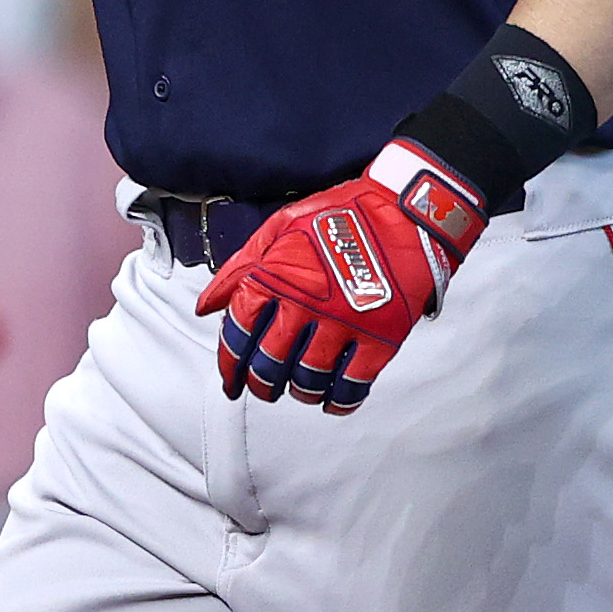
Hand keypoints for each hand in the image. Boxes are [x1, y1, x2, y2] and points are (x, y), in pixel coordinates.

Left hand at [196, 141, 490, 413]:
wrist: (405, 210)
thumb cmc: (342, 214)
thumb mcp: (280, 227)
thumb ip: (239, 267)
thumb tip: (207, 306)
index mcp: (277, 275)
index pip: (239, 330)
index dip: (229, 361)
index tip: (229, 377)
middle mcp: (306, 303)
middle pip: (270, 362)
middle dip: (261, 383)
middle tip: (262, 389)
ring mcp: (345, 323)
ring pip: (309, 377)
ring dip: (298, 391)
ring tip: (296, 390)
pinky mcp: (381, 337)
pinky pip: (354, 383)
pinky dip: (340, 400)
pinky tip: (332, 401)